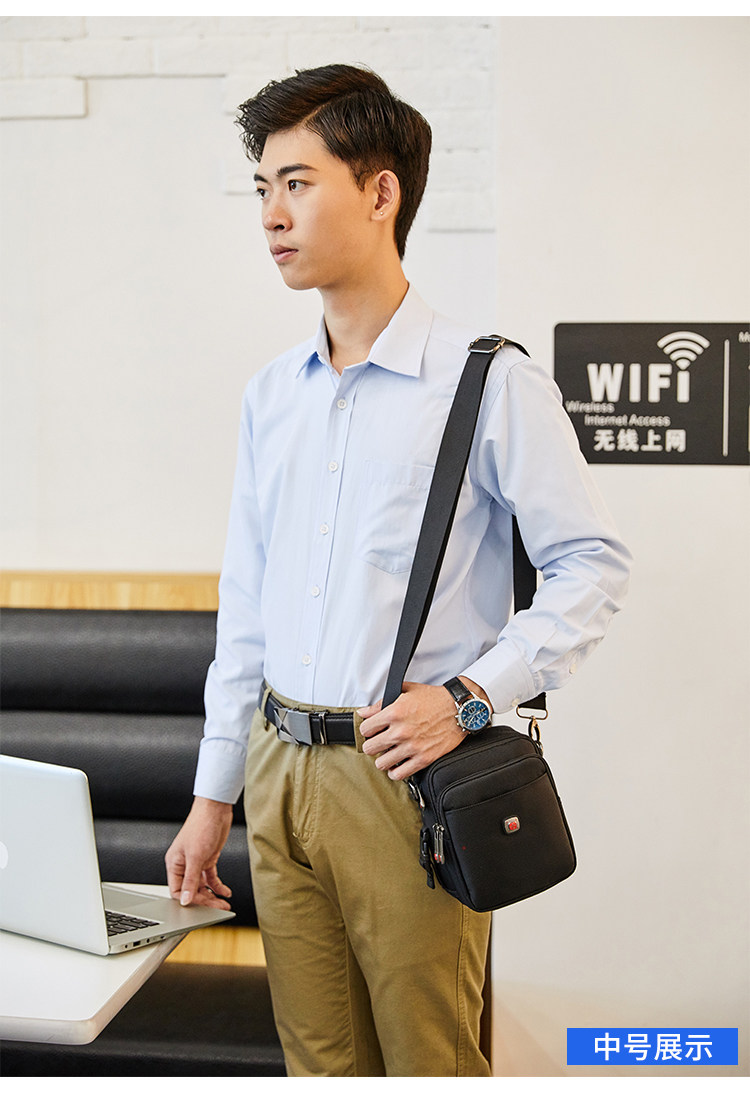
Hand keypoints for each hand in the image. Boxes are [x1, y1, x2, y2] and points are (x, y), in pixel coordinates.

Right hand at [165, 796, 233, 908]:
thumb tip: (184, 900)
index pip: (177, 891)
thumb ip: (190, 880)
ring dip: (212, 895)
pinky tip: (225, 892)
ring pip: (202, 886)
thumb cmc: (201, 826)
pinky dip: (218, 886)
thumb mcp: (196, 856)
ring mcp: (197, 862)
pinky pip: (211, 878)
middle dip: (204, 900)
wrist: (216, 809)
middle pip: (191, 890)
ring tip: (223, 903)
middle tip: (218, 908)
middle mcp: (184, 865)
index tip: (203, 907)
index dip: (189, 900)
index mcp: (174, 864)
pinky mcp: (208, 859)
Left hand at [358, 679, 473, 780]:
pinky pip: (399, 774)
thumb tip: (364, 712)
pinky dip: (395, 772)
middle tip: (379, 743)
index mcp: (394, 713)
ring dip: (383, 759)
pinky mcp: (423, 758)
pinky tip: (397, 764)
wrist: (459, 709)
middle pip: (369, 748)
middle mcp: (401, 731)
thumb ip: (381, 703)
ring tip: (388, 754)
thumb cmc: (434, 699)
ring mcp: (412, 746)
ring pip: (381, 763)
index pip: (365, 729)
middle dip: (373, 745)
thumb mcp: (406, 692)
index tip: (373, 731)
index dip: (368, 729)